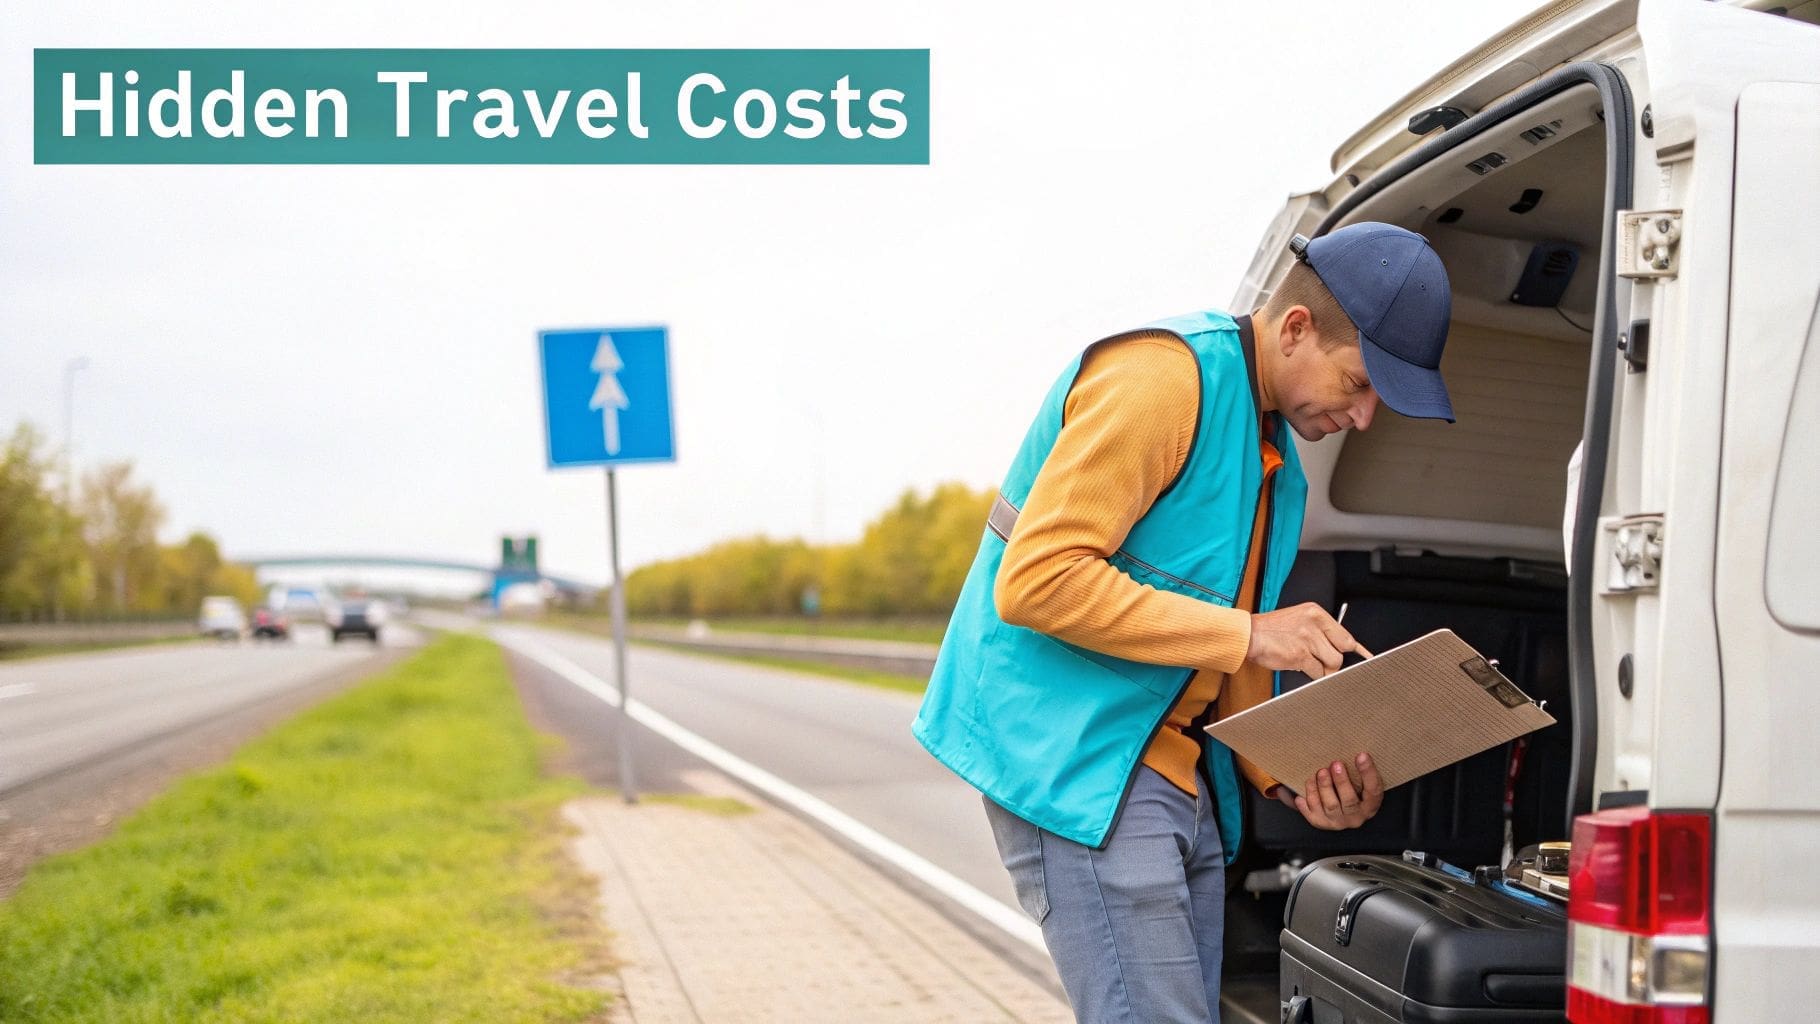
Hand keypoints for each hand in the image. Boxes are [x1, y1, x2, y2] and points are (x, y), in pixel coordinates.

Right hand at [1246, 602, 1371, 677]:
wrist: (1248, 635)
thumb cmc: (1272, 630)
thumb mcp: (1299, 619)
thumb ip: (1320, 631)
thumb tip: (1340, 647)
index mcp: (1316, 613)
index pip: (1345, 635)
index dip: (1355, 649)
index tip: (1366, 658)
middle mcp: (1314, 624)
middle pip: (1342, 650)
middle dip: (1335, 660)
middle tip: (1323, 661)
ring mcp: (1307, 640)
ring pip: (1333, 663)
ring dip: (1324, 669)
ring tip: (1309, 663)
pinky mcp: (1300, 655)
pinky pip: (1317, 672)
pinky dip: (1312, 674)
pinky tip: (1299, 665)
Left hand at [1275, 753, 1383, 829]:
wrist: (1340, 813)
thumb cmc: (1352, 792)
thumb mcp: (1362, 784)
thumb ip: (1360, 773)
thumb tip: (1358, 751)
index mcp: (1370, 806)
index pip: (1373, 790)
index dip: (1368, 772)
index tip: (1362, 755)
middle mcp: (1355, 817)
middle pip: (1349, 801)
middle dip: (1341, 781)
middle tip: (1335, 763)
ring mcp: (1337, 822)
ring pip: (1330, 806)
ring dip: (1324, 787)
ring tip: (1320, 772)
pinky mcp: (1321, 823)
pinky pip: (1312, 813)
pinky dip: (1307, 800)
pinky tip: (1305, 788)